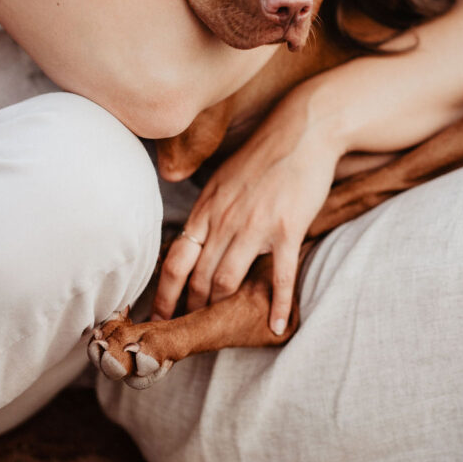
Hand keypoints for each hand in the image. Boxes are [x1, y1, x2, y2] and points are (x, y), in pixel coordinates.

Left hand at [151, 88, 341, 335]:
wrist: (303, 130)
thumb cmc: (265, 153)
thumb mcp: (224, 177)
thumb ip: (209, 208)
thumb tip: (193, 232)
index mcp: (207, 208)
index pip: (175, 260)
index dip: (165, 294)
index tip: (159, 316)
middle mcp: (224, 219)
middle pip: (198, 277)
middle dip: (191, 309)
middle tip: (190, 331)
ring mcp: (255, 225)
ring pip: (228, 280)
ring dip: (224, 308)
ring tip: (227, 327)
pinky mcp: (286, 228)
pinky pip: (280, 276)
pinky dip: (278, 305)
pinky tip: (279, 326)